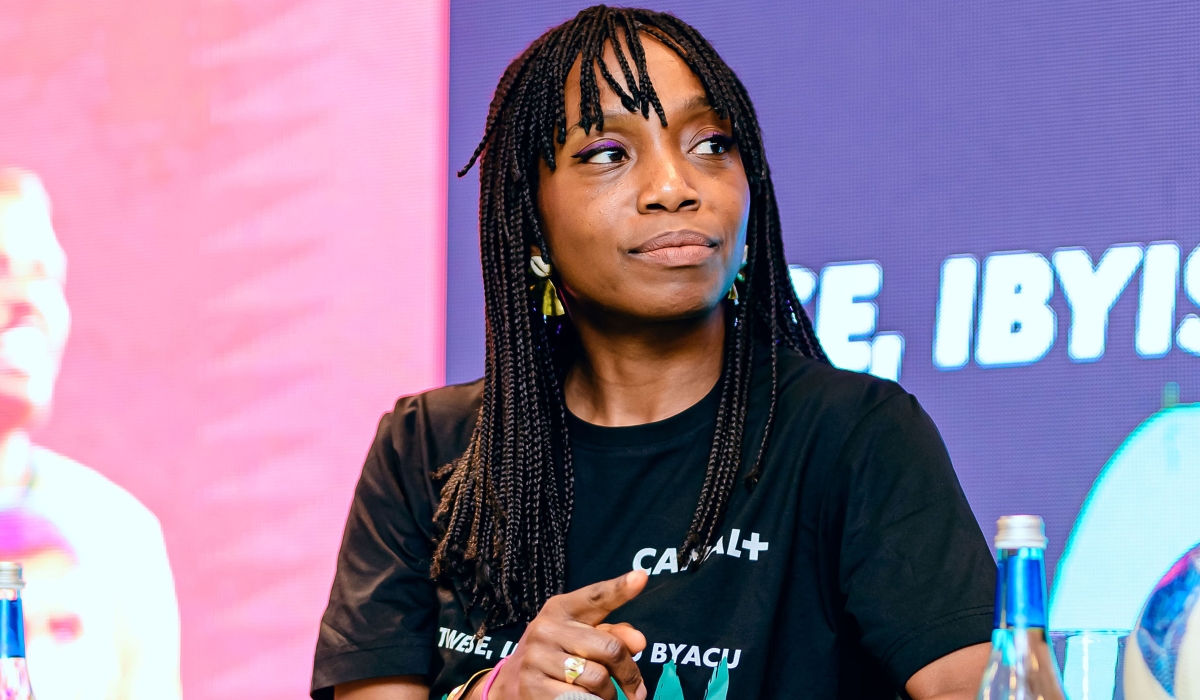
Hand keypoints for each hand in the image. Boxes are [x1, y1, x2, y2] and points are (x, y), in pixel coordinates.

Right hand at [485, 570, 648, 699]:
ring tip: (604, 696)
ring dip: (609, 694)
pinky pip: (581, 698)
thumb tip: (639, 642)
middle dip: (629, 673)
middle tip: (636, 690)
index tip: (640, 578)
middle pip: (610, 648)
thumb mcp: (580, 637)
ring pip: (598, 678)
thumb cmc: (556, 656)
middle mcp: (546, 628)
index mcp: (561, 609)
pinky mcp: (532, 687)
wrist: (510, 683)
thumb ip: (612, 634)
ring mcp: (537, 657)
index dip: (619, 588)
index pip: (595, 597)